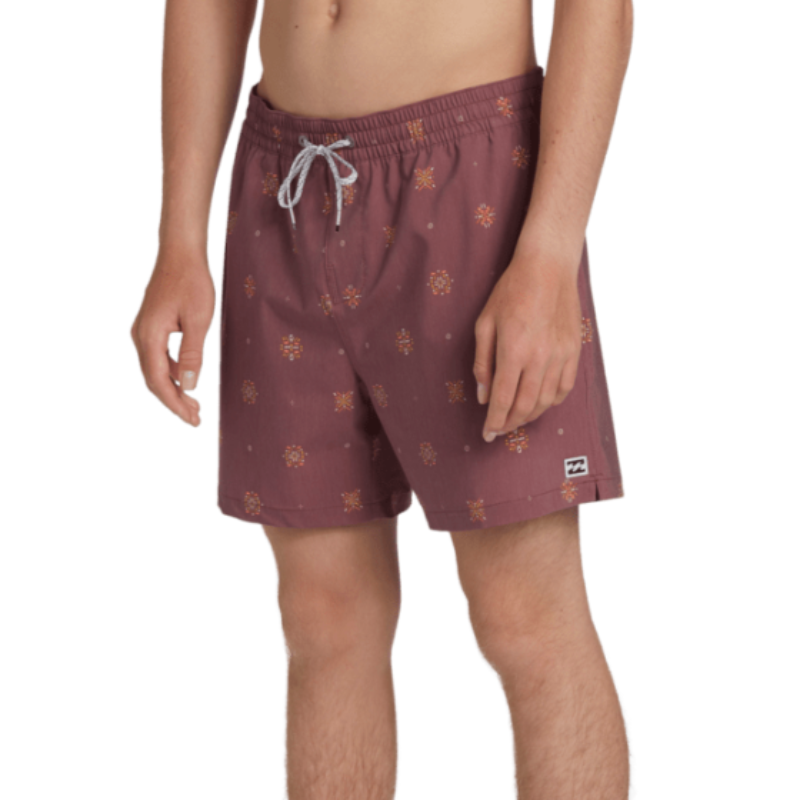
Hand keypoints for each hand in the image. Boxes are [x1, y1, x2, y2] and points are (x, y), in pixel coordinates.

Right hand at [131, 245, 214, 425]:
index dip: (174, 404)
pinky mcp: (150, 327)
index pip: (159, 382)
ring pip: (155, 370)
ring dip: (173, 389)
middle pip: (153, 380)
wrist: (181, 254)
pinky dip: (172, 373)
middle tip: (195, 418)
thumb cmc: (192, 283)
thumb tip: (189, 386)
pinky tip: (187, 379)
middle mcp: (140, 337)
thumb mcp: (198, 321)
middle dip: (174, 402)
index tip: (191, 419)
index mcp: (149, 337)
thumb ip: (192, 355)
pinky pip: (157, 358)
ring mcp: (143, 332)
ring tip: (194, 405)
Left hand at [473, 250, 582, 441]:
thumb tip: (483, 396)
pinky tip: (539, 403)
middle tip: (500, 430)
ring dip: (529, 416)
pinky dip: (550, 402)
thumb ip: (482, 362)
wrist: (548, 267)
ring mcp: (560, 355)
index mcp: (514, 350)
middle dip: (510, 424)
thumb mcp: (485, 323)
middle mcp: (539, 357)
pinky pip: (564, 388)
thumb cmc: (511, 291)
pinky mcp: (574, 351)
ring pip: (545, 401)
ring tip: (516, 420)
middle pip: (524, 406)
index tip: (487, 435)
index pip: (502, 399)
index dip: (494, 422)